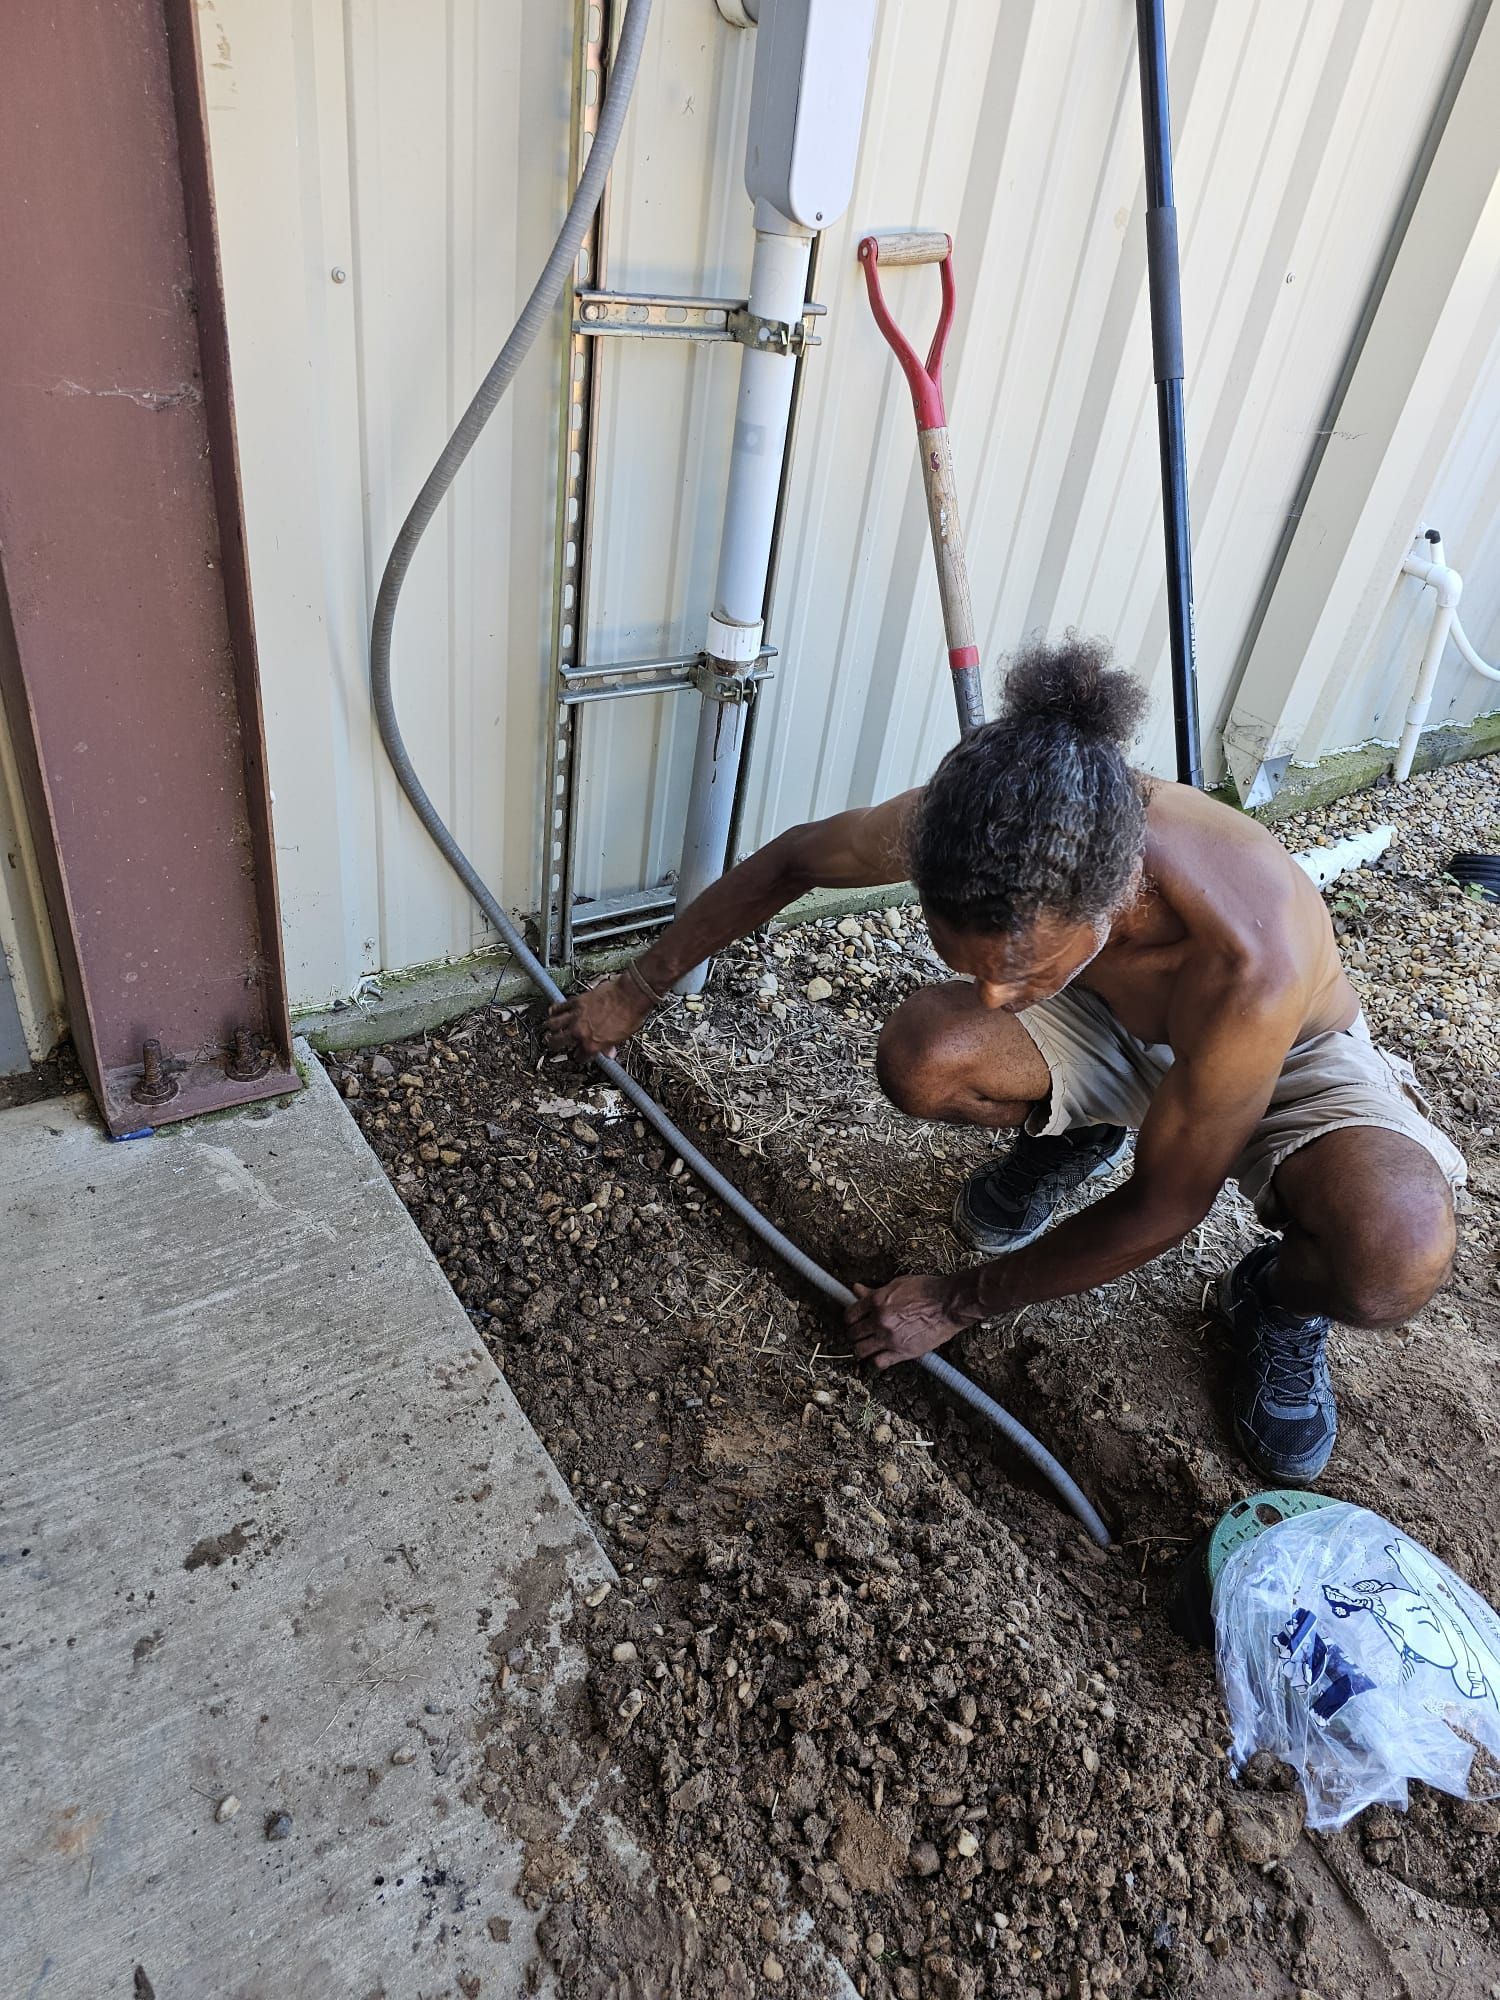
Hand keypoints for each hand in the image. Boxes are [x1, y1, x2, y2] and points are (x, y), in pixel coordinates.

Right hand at [545, 974, 654, 1059]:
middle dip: (554, 1044)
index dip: (580, 1056)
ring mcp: (576, 1016)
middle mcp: (581, 1032)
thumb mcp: (622, 1037)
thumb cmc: (630, 1015)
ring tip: (549, 1029)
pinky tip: (552, 1011)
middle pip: (558, 1042)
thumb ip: (610, 1045)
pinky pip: (560, 1007)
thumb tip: (609, 1053)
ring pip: (554, 1025)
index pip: (580, 1056)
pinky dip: (554, 1009)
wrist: (631, 995)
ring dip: (550, 1028)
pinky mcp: (576, 1002)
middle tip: (552, 1044)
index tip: (580, 1054)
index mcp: (593, 1045)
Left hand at [846, 1273, 968, 1369]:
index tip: (854, 1321)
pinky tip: (880, 1355)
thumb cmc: (927, 1290)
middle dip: (855, 1334)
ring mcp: (890, 1337)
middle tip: (861, 1334)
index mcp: (877, 1301)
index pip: (850, 1315)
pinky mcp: (903, 1352)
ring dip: (862, 1349)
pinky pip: (878, 1363)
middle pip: (853, 1334)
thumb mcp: (897, 1284)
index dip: (850, 1319)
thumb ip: (874, 1291)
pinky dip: (876, 1361)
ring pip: (860, 1351)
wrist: (949, 1303)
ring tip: (868, 1346)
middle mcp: (880, 1320)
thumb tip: (856, 1289)